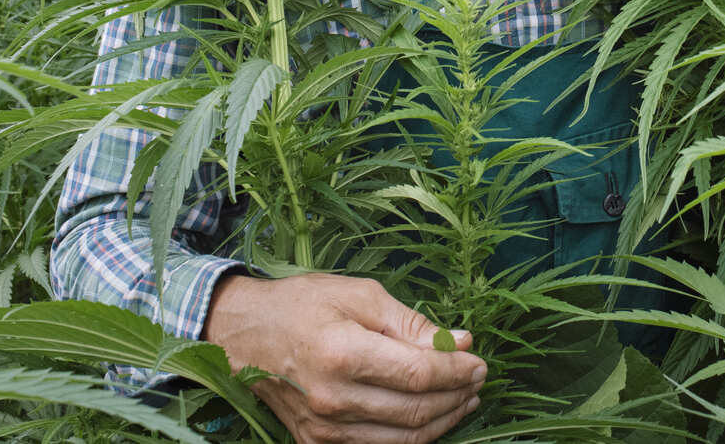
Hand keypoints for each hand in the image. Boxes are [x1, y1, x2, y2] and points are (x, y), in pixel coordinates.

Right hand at [205, 272, 485, 443]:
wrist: (244, 334)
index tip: (480, 361)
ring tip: (464, 398)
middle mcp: (332, 399)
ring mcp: (323, 428)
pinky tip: (431, 416)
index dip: (458, 371)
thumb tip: (460, 342)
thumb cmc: (303, 304)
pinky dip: (412, 436)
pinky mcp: (317, 442)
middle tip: (478, 379)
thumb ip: (411, 323)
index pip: (419, 374)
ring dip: (443, 420)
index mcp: (343, 354)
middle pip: (415, 411)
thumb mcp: (359, 295)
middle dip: (457, 396)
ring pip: (403, 439)